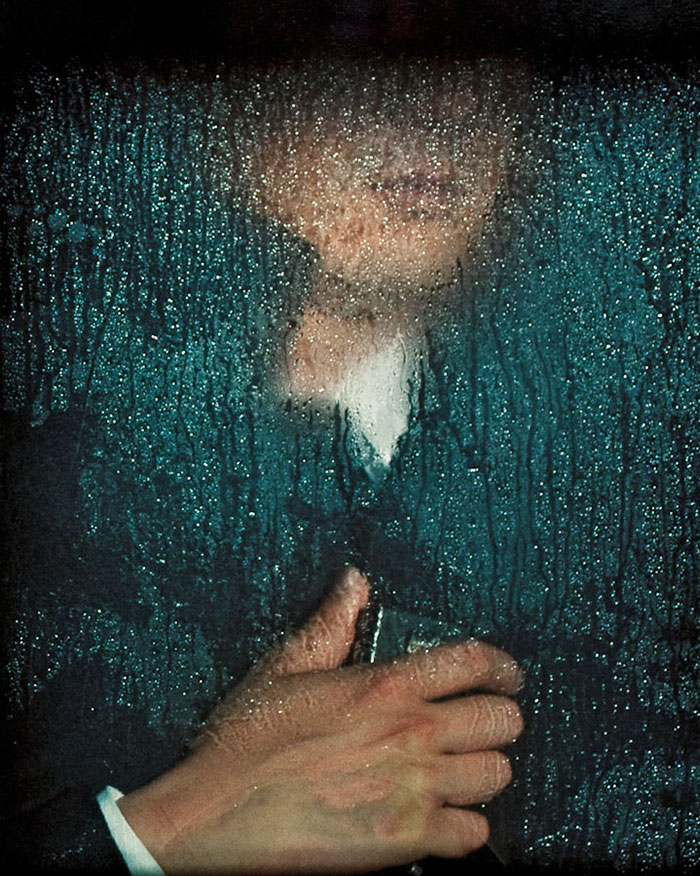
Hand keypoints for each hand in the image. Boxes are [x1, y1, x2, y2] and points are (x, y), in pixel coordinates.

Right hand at [119, 568, 523, 873]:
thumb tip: (354, 581)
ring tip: (461, 767)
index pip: (475, 662)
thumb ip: (331, 623)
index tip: (509, 675)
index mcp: (385, 685)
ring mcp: (414, 789)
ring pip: (497, 775)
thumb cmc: (246, 743)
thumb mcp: (283, 668)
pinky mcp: (406, 840)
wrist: (216, 819)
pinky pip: (474, 834)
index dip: (504, 667)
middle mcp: (411, 732)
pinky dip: (466, 826)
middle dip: (498, 718)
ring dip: (483, 770)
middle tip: (480, 723)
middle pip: (502, 720)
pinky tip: (443, 814)